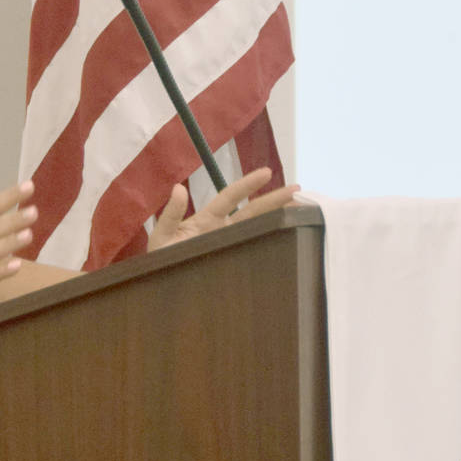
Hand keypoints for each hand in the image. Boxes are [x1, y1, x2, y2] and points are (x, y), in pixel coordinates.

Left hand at [145, 167, 300, 254]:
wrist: (161, 288)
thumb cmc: (160, 261)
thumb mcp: (162, 237)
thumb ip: (171, 215)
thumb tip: (178, 188)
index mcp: (207, 219)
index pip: (230, 197)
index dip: (247, 184)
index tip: (267, 172)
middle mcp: (222, 230)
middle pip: (252, 211)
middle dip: (274, 199)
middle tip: (297, 189)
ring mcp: (230, 245)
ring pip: (257, 227)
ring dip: (277, 218)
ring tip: (301, 210)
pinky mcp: (234, 262)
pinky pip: (255, 251)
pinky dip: (271, 243)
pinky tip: (288, 240)